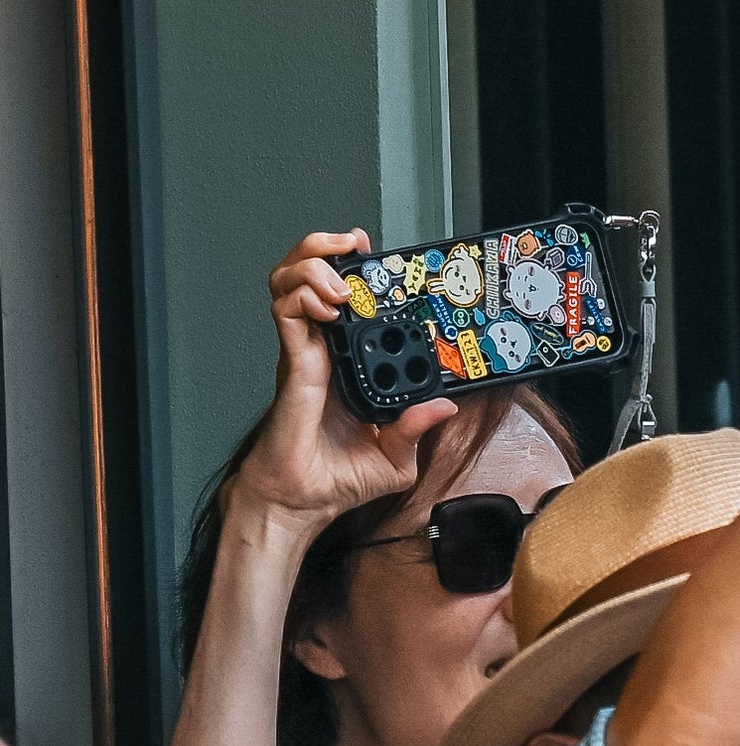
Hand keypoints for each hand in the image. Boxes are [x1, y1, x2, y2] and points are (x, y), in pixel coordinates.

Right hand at [234, 233, 456, 526]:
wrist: (302, 500)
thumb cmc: (339, 479)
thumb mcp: (396, 456)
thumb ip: (417, 428)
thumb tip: (445, 406)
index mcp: (351, 365)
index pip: (350, 302)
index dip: (359, 272)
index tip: (378, 256)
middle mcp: (325, 351)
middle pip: (312, 277)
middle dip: (327, 249)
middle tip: (353, 244)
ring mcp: (305, 353)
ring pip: (291, 284)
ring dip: (312, 266)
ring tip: (337, 280)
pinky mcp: (292, 364)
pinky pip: (287, 314)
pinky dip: (302, 296)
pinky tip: (326, 304)